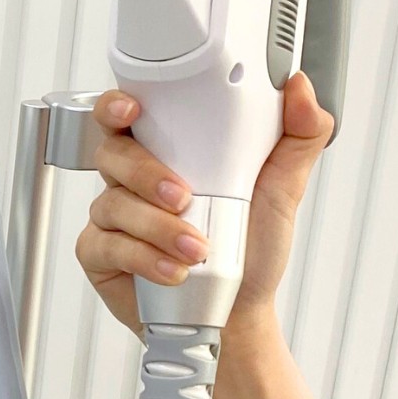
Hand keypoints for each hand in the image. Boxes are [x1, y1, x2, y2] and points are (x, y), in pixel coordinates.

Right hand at [75, 72, 333, 339]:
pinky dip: (144, 258)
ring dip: (157, 227)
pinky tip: (173, 271)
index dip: (117, 105)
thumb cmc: (250, 249)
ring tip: (196, 249)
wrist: (235, 311)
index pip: (128, 115)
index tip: (133, 109)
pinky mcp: (98, 253)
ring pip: (112, 204)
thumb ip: (298, 135)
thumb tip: (298, 87)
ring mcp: (111, 217)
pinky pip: (107, 246)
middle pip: (112, 154)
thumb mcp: (282, 188)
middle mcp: (131, 180)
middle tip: (183, 198)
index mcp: (165, 152)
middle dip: (145, 174)